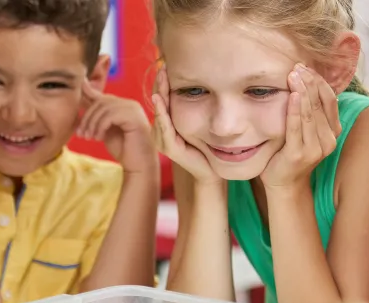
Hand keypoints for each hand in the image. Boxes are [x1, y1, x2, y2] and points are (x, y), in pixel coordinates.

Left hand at [77, 80, 155, 173]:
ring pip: (104, 108)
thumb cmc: (123, 148)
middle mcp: (131, 104)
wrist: (138, 165)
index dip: (87, 109)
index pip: (101, 98)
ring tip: (89, 138)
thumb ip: (96, 112)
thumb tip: (83, 88)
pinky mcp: (134, 117)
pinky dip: (101, 127)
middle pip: (101, 102)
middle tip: (81, 134)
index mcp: (124, 105)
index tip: (78, 126)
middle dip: (87, 118)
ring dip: (92, 124)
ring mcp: (134, 109)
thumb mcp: (104, 128)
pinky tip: (99, 138)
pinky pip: (111, 116)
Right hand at [151, 66, 218, 182]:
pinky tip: (160, 100)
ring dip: (160, 94)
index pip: (162, 99)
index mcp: (166, 124)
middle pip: (158, 102)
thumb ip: (194, 107)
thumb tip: (200, 84)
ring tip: (161, 77)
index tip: (167, 65)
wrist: (210, 171)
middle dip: (160, 84)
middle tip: (163, 67)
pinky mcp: (170, 148)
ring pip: (159, 112)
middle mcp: (160, 131)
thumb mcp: (198, 122)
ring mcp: (163, 140)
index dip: (164, 83)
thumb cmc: (205, 146)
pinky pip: (165, 127)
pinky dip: (162, 113)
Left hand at [260, 64, 338, 187]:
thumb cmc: (291, 153)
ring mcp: (314, 148)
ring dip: (301, 91)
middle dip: (309, 82)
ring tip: (293, 74)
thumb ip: (310, 112)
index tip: (306, 67)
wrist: (284, 184)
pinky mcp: (298, 154)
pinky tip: (291, 95)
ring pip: (310, 113)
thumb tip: (305, 82)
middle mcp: (328, 140)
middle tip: (297, 66)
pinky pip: (296, 127)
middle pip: (320, 103)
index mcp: (333, 132)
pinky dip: (295, 110)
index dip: (319, 82)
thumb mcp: (306, 130)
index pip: (329, 100)